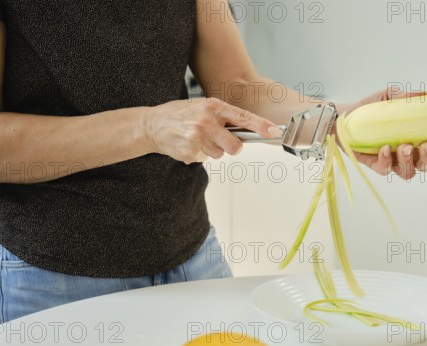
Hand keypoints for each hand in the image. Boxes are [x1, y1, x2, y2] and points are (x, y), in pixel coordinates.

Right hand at [144, 98, 277, 163]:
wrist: (152, 124)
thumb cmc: (180, 115)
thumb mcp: (201, 107)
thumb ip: (222, 116)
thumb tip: (247, 129)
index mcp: (213, 106)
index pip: (243, 118)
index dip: (261, 126)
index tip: (275, 131)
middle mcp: (206, 121)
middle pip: (235, 146)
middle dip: (231, 147)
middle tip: (219, 141)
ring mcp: (198, 137)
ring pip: (219, 154)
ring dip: (211, 150)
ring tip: (197, 139)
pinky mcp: (190, 151)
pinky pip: (205, 159)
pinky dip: (198, 154)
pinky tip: (188, 144)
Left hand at [336, 88, 426, 179]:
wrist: (344, 117)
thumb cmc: (370, 109)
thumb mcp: (389, 97)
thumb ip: (407, 97)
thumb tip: (426, 95)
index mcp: (414, 136)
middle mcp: (406, 152)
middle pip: (426, 164)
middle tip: (424, 143)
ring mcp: (392, 161)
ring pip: (409, 172)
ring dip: (410, 161)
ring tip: (403, 146)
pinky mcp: (376, 165)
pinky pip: (386, 170)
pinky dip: (388, 161)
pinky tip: (385, 149)